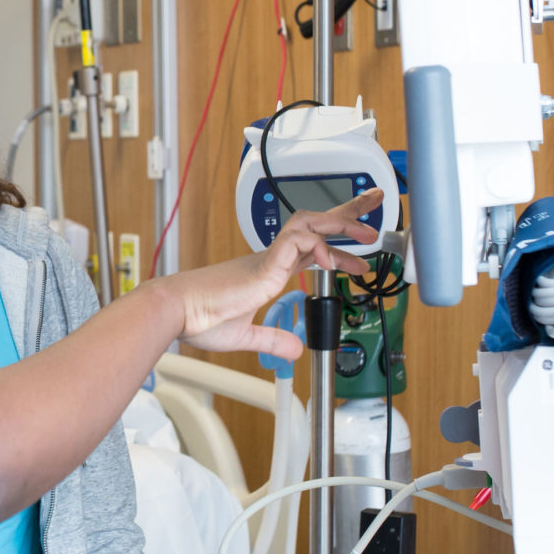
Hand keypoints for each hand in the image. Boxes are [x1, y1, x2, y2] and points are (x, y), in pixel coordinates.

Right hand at [152, 191, 380, 360]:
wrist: (177, 311)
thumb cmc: (199, 318)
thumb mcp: (245, 336)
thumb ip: (272, 339)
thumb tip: (294, 349)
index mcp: (268, 270)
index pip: (311, 246)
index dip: (338, 241)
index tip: (362, 245)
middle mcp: (271, 258)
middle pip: (316, 224)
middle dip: (348, 213)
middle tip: (376, 204)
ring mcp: (268, 258)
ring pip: (310, 224)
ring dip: (341, 225)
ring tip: (367, 233)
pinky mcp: (263, 264)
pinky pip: (296, 242)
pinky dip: (317, 246)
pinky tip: (329, 260)